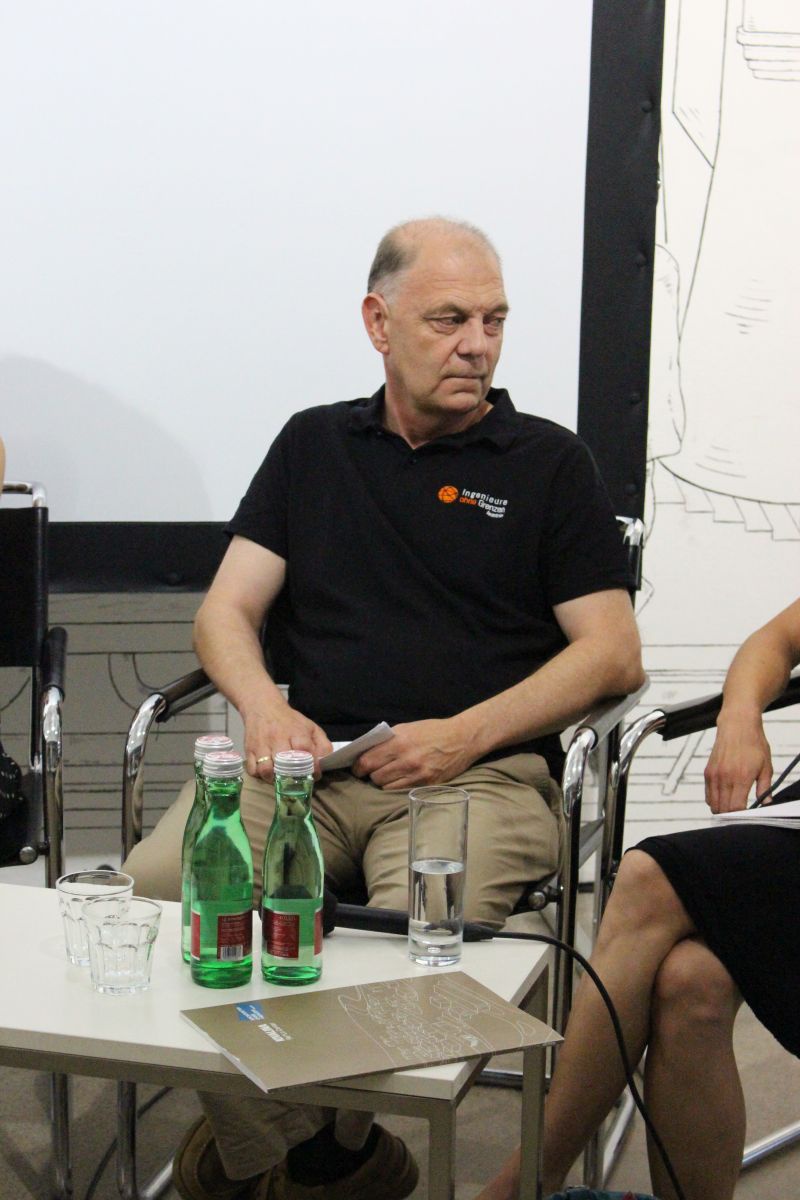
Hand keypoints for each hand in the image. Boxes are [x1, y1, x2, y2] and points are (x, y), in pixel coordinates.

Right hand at [244, 706, 332, 781]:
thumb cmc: (290, 721)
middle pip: (284, 763)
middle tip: (296, 781)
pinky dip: (259, 775)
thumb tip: (326, 763)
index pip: (305, 750)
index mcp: (296, 732)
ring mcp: (262, 744)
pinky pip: (252, 769)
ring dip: (273, 779)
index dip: (311, 766)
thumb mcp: (310, 727)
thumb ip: (322, 744)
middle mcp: (278, 738)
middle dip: (292, 776)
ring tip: (279, 778)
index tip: (314, 775)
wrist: (263, 706)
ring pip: (265, 769)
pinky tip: (267, 772)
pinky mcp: (249, 749)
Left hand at [352, 718, 475, 789]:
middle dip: (371, 775)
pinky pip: (401, 791)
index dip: (358, 767)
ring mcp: (417, 774)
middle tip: (373, 771)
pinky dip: (397, 787)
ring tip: (388, 775)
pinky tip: (401, 779)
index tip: (357, 769)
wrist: (462, 738)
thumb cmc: (433, 731)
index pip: (367, 761)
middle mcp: (407, 760)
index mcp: (399, 742)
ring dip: (384, 782)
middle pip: (375, 777)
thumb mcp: (407, 728)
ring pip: (386, 787)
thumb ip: (387, 740)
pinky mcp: (427, 784)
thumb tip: (366, 751)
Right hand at [704, 714, 772, 811]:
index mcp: (742, 777)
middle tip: (740, 815)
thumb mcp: (766, 766)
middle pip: (723, 809)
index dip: (741, 816)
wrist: (737, 725)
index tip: (747, 816)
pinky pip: (707, 794)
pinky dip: (714, 800)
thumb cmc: (753, 744)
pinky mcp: (708, 771)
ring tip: (732, 809)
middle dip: (731, 816)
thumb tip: (766, 803)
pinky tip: (723, 798)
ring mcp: (714, 774)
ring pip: (713, 804)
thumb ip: (765, 787)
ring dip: (722, 809)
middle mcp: (725, 777)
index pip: (736, 808)